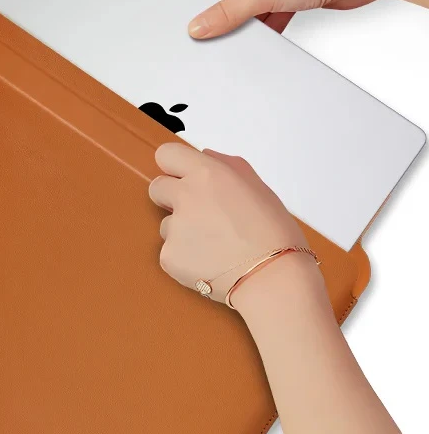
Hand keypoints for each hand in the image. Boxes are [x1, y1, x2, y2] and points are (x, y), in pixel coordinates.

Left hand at [148, 143, 311, 305]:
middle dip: (171, 198)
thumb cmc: (275, 235)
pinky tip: (210, 263)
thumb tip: (205, 156)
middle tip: (199, 214)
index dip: (174, 167)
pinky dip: (185, 259)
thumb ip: (228, 167)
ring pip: (166, 224)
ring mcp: (174, 228)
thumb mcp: (259, 188)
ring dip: (183, 232)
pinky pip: (170, 252)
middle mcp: (185, 196)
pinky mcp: (168, 257)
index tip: (182, 177)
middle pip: (157, 187)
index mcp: (208, 174)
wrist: (273, 279)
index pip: (167, 154)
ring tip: (216, 246)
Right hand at [188, 0, 380, 38]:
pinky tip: (267, 34)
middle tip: (226, 33)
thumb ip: (227, 15)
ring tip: (254, 30)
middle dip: (231, 16)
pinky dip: (267, 25)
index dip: (205, 3)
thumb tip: (197, 27)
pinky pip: (268, 12)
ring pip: (251, 6)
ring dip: (252, 22)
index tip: (199, 25)